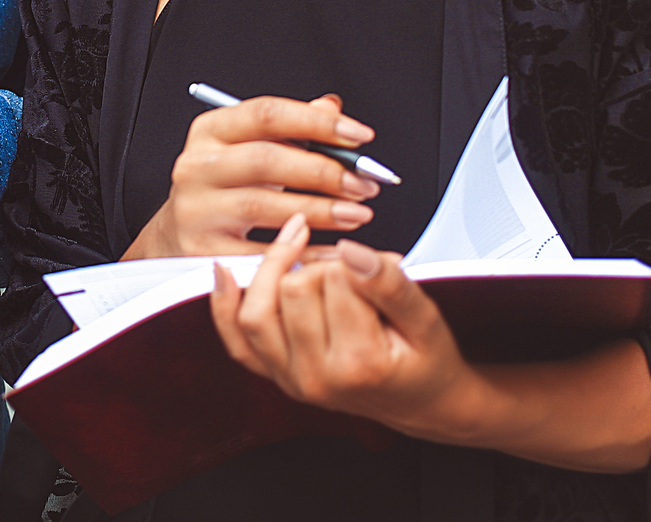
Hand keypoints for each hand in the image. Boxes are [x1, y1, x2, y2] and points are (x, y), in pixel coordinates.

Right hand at [124, 94, 380, 259]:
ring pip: (262, 205)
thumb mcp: (250, 147)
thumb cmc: (225, 186)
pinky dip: (302, 253)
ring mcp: (196, 210)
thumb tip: (331, 107)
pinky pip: (259, 253)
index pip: (267, 114)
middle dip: (324, 171)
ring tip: (357, 214)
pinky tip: (333, 252)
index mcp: (211, 130)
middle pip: (266, 159)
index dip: (318, 123)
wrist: (176, 234)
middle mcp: (196, 166)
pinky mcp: (202, 252)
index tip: (360, 136)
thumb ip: (291, 127)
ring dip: (319, 210)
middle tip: (364, 184)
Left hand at [208, 213, 482, 442]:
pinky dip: (225, 306)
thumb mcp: (426, 319)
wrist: (424, 402)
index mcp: (358, 365)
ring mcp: (291, 380)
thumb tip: (350, 250)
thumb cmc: (426, 360)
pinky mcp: (276, 375)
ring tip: (299, 249)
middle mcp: (316, 377)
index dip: (354, 261)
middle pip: (292, 289)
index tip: (377, 269)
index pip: (334, 280)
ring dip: (276, 272)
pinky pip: (237, 340)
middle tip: (352, 273)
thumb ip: (390, 284)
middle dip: (320, 267)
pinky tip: (224, 271)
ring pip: (257, 309)